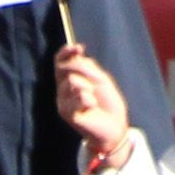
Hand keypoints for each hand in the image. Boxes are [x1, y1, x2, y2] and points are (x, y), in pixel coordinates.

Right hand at [56, 45, 134, 165]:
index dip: (66, 52)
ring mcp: (62, 101)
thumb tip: (77, 53)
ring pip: (72, 80)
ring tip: (93, 101)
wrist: (114, 125)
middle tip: (95, 83)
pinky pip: (78, 96)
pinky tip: (91, 108)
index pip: (60, 61)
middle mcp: (62, 90)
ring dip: (88, 87)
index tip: (79, 48)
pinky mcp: (66, 113)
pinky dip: (89, 100)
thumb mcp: (100, 78)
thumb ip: (87, 66)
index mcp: (69, 79)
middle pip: (65, 68)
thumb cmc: (107, 102)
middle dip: (83, 70)